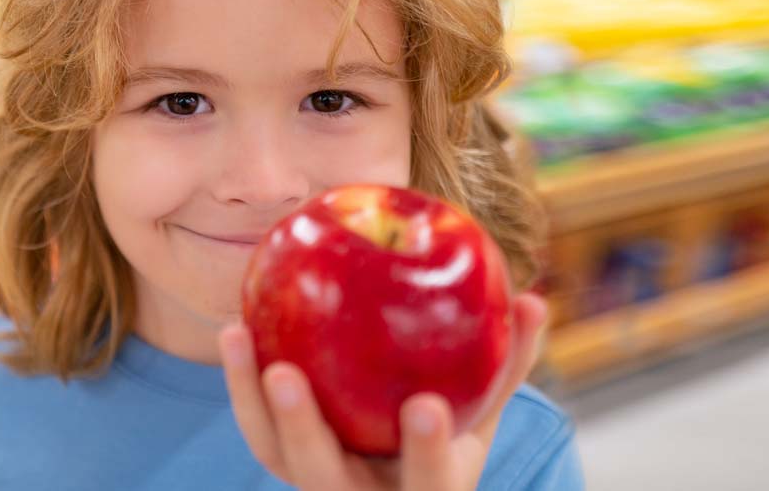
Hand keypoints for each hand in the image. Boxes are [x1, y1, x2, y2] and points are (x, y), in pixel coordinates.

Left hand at [218, 293, 548, 490]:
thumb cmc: (452, 446)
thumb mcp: (483, 416)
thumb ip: (509, 364)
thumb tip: (533, 297)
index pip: (428, 482)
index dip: (424, 449)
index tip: (422, 404)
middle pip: (324, 481)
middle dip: (302, 430)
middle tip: (284, 374)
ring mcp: (321, 490)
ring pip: (276, 457)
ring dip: (252, 400)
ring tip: (237, 335)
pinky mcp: (289, 470)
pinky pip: (259, 432)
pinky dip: (243, 386)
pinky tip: (236, 330)